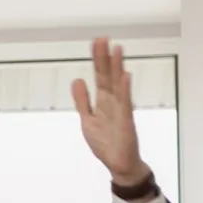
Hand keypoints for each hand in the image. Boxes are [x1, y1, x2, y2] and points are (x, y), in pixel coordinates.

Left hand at [72, 38, 147, 184]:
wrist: (119, 164)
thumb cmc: (106, 143)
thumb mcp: (87, 119)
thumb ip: (82, 100)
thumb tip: (77, 80)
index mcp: (103, 101)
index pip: (100, 76)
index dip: (97, 60)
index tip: (97, 42)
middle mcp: (113, 102)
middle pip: (108, 76)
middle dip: (104, 58)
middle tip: (102, 38)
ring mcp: (121, 110)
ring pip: (118, 85)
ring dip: (117, 67)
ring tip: (116, 49)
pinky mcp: (126, 121)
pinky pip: (125, 103)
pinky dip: (125, 89)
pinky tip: (125, 76)